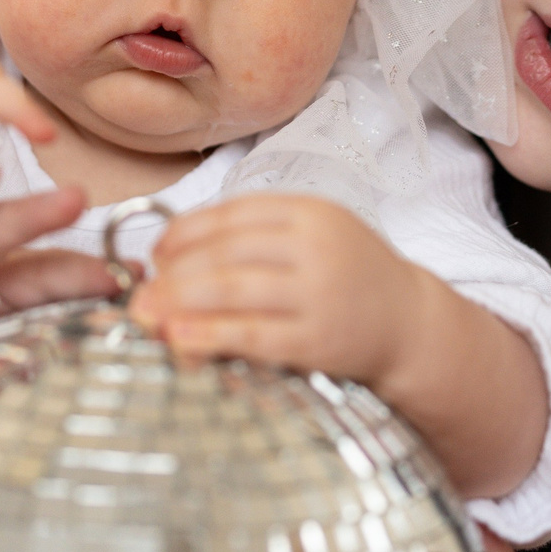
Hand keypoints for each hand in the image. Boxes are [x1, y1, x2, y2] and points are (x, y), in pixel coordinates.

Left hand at [128, 194, 547, 498]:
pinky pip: (253, 335)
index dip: (184, 232)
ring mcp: (319, 292)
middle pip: (225, 252)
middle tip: (138, 293)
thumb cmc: (350, 281)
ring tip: (146, 315)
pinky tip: (180, 339)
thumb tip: (171, 252)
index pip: (231, 215)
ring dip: (179, 302)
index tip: (157, 252)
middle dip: (173, 273)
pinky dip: (210, 335)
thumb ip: (256, 238)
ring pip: (233, 290)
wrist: (412, 326)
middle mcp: (315, 245)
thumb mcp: (314, 238)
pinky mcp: (320, 339)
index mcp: (310, 211)